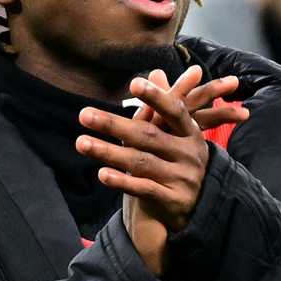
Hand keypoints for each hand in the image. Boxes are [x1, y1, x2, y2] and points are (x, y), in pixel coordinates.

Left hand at [76, 65, 245, 274]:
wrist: (200, 207)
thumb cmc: (181, 163)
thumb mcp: (179, 134)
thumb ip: (165, 104)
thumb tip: (155, 72)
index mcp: (191, 134)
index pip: (175, 111)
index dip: (156, 97)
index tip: (134, 84)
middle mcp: (189, 154)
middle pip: (148, 136)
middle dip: (114, 124)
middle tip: (84, 114)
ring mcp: (181, 178)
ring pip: (141, 162)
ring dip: (108, 152)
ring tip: (81, 142)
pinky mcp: (172, 200)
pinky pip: (144, 189)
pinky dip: (123, 181)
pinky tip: (102, 174)